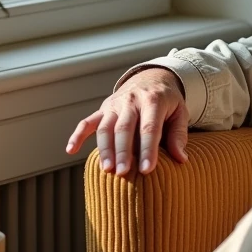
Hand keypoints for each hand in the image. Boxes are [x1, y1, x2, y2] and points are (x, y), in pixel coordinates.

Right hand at [65, 68, 189, 178]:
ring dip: (105, 148)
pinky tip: (70, 150)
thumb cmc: (167, 101)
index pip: (149, 127)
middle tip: (123, 173)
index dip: (147, 149)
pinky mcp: (103, 109)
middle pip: (124, 128)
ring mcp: (114, 104)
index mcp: (153, 100)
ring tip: (107, 169)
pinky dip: (77, 135)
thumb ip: (179, 135)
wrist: (151, 78)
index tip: (146, 170)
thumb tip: (181, 159)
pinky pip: (87, 122)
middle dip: (123, 151)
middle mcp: (131, 101)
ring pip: (105, 127)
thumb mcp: (180, 112)